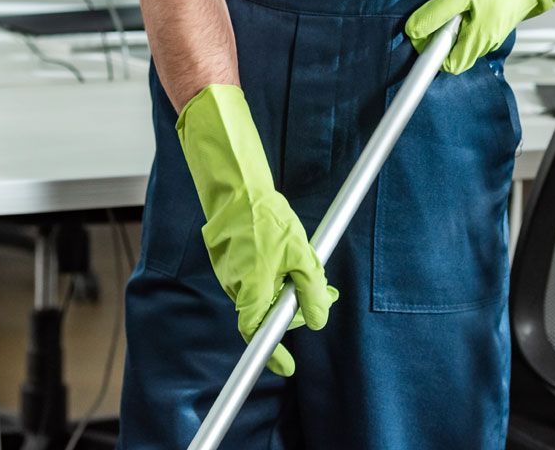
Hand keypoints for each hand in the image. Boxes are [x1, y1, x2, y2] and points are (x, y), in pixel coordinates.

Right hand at [176, 84, 337, 375]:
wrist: (237, 188)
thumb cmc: (266, 218)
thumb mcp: (301, 254)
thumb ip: (311, 290)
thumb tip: (320, 318)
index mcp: (251, 292)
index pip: (258, 336)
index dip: (274, 354)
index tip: (288, 366)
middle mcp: (235, 287)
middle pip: (266, 313)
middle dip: (296, 309)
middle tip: (324, 297)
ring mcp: (230, 273)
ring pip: (263, 292)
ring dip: (289, 287)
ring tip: (311, 267)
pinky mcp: (230, 259)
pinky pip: (255, 276)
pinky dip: (275, 273)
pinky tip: (291, 255)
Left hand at [405, 0, 554, 73]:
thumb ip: (438, 13)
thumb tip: (414, 30)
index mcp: (476, 40)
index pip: (443, 62)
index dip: (427, 44)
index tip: (422, 21)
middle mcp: (481, 38)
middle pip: (446, 29)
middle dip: (443, 0)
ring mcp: (484, 23)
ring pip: (455, 10)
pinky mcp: (487, 9)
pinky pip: (466, 0)